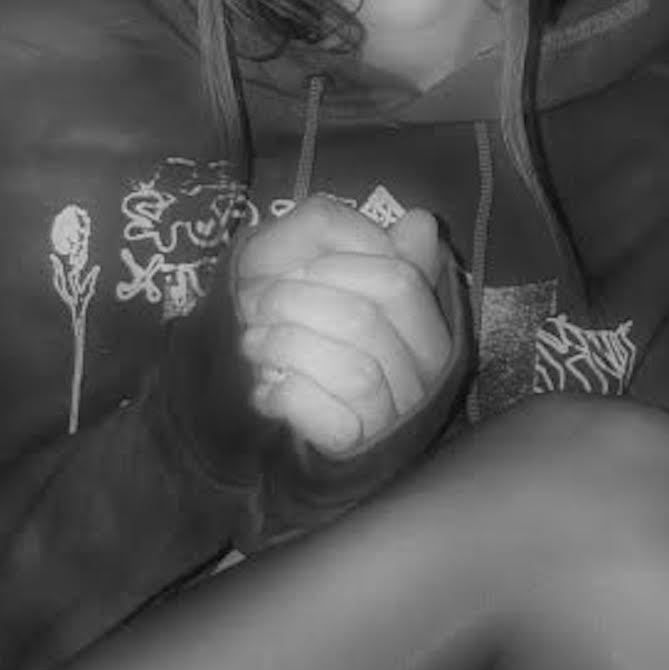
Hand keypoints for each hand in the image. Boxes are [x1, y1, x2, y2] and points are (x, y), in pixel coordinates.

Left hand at [232, 199, 459, 460]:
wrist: (246, 375)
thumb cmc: (288, 301)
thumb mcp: (302, 251)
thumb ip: (351, 232)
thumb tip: (420, 222)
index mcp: (422, 319)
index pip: (399, 282)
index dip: (339, 268)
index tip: (295, 269)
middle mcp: (421, 371)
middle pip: (367, 323)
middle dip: (296, 304)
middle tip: (256, 304)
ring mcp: (392, 414)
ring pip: (355, 373)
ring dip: (285, 347)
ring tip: (254, 343)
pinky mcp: (355, 446)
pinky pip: (334, 422)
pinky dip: (290, 397)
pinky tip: (268, 388)